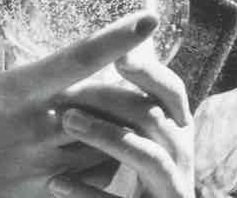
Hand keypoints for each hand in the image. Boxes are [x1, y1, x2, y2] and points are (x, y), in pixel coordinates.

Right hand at [0, 0, 164, 197]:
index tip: (147, 20)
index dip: (116, 40)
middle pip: (107, 102)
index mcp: (14, 93)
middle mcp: (37, 127)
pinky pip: (97, 172)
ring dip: (127, 120)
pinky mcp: (48, 190)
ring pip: (110, 139)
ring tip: (138, 102)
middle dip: (136, 84)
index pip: (76, 60)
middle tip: (151, 66)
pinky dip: (110, 154)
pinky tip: (109, 142)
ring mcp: (46, 163)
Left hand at [49, 52, 194, 197]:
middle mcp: (180, 159)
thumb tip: (109, 53)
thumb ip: (122, 105)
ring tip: (68, 122)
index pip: (171, 92)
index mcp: (174, 132)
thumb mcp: (134, 137)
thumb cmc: (131, 175)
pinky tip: (55, 183)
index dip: (149, 72)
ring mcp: (172, 189)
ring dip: (109, 136)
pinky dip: (90, 194)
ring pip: (150, 158)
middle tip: (66, 88)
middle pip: (155, 118)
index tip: (120, 55)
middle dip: (112, 100)